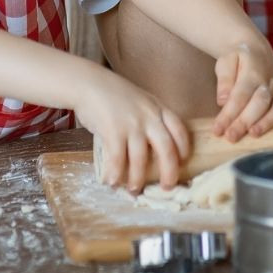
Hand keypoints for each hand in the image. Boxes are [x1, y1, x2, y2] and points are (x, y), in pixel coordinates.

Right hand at [77, 69, 189, 192]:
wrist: (89, 83)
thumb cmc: (114, 94)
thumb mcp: (140, 100)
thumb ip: (150, 117)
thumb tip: (154, 146)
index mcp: (158, 108)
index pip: (180, 130)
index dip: (184, 149)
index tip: (183, 162)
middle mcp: (149, 116)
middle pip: (167, 149)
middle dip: (169, 172)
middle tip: (167, 187)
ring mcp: (131, 123)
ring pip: (141, 159)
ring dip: (138, 179)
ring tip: (134, 189)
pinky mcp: (113, 130)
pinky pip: (117, 159)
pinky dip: (116, 173)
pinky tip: (112, 181)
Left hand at [212, 42, 272, 140]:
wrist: (257, 50)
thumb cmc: (238, 58)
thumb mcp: (226, 61)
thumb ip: (224, 80)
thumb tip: (223, 100)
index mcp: (251, 73)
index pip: (240, 96)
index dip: (229, 114)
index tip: (217, 130)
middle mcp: (267, 83)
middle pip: (259, 104)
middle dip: (245, 122)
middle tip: (231, 137)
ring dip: (267, 122)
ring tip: (254, 134)